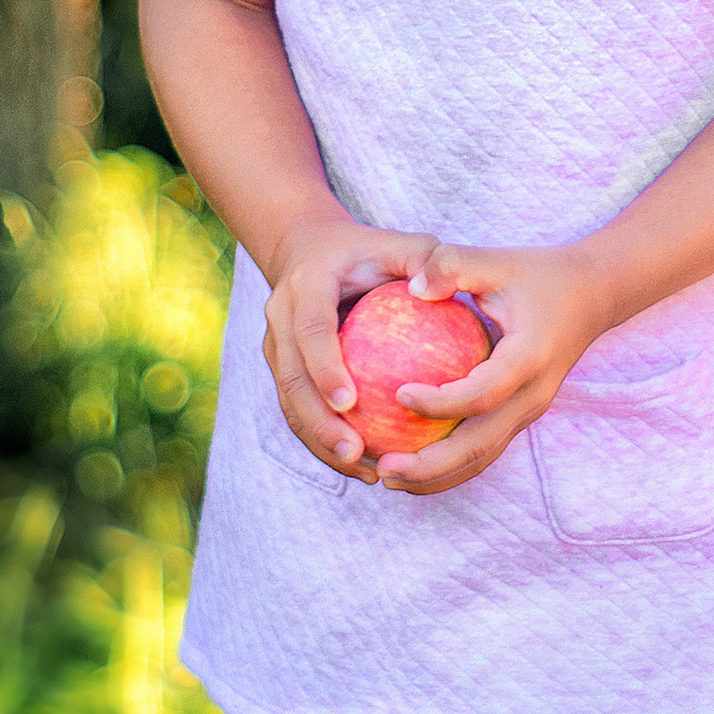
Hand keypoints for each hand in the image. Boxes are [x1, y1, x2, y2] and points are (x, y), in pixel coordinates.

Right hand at [261, 210, 441, 480]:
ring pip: (289, 402)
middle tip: (354, 452)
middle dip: (318, 421)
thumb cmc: (371, 251)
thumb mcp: (401, 243)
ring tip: (362, 470)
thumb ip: (427, 258)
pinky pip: (298, 409)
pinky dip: (324, 440)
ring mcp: (276, 345)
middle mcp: (281, 317)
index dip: (324, 366)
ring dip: (319, 441)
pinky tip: (363, 465)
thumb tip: (437, 289)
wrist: (309, 249)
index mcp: (305, 286)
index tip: (349, 402)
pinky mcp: (281, 367)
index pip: (311, 330)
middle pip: (291, 377)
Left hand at [370, 240, 612, 499]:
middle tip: (383, 468)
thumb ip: (454, 265)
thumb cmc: (539, 275)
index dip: (441, 402)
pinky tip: (408, 465)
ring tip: (387, 478)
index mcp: (529, 359)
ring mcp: (528, 412)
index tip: (398, 394)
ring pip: (481, 458)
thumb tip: (410, 287)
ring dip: (435, 476)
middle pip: (480, 447)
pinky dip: (447, 466)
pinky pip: (483, 450)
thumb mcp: (498, 260)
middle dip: (430, 466)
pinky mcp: (520, 416)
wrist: (593, 296)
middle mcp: (532, 396)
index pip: (482, 394)